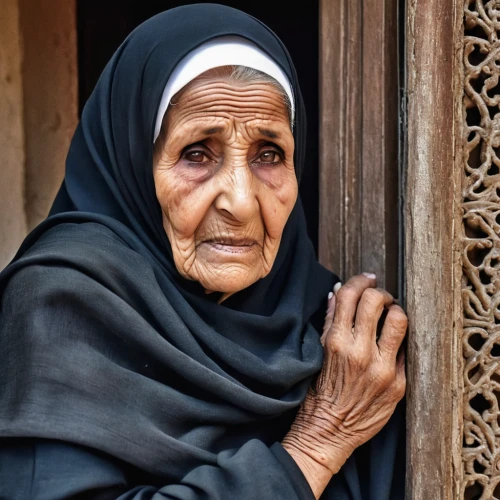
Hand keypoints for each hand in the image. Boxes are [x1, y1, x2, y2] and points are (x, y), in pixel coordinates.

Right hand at [282, 274, 406, 497]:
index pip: (351, 295)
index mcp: (336, 341)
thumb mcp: (318, 352)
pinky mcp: (398, 383)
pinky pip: (404, 350)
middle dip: (380, 293)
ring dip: (395, 312)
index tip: (366, 279)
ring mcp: (382, 368)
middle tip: (380, 298)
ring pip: (399, 320)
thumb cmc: (319, 390)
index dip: (360, 281)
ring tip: (390, 316)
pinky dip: (396, 343)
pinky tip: (389, 347)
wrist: (329, 430)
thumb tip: (337, 293)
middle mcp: (360, 352)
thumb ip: (329, 320)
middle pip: (377, 301)